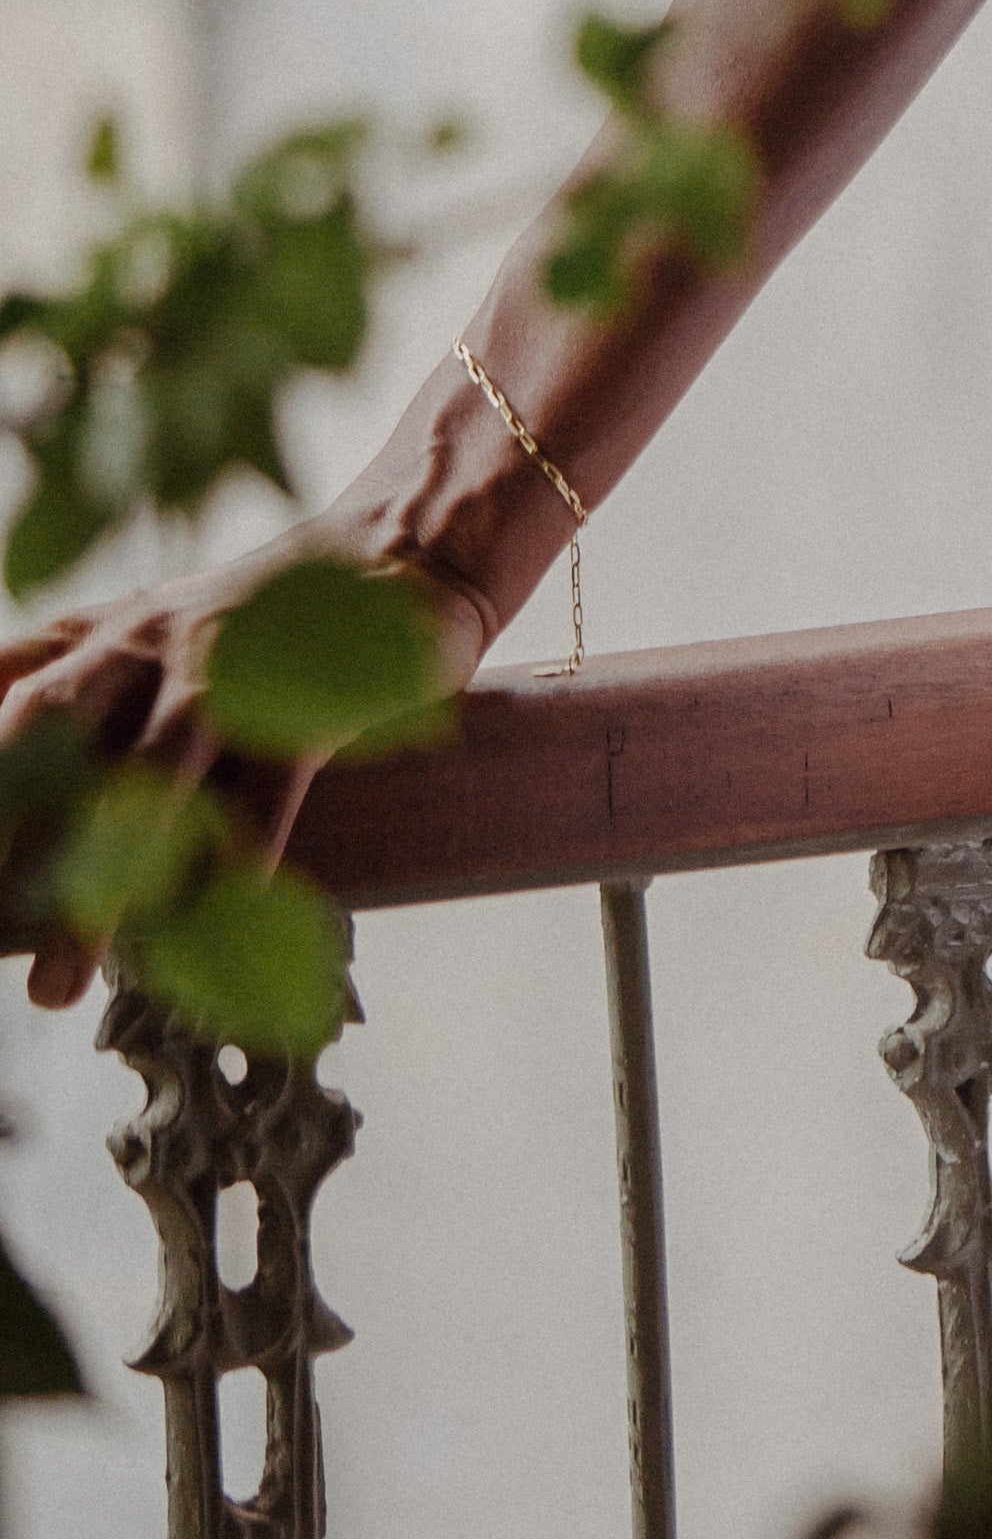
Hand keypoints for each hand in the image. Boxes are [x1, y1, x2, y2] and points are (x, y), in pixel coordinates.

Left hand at [0, 533, 490, 1009]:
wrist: (404, 554)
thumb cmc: (264, 620)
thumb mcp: (151, 632)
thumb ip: (68, 677)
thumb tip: (2, 727)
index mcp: (107, 633)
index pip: (7, 686)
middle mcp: (150, 643)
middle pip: (48, 730)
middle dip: (6, 824)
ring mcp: (231, 669)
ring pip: (145, 778)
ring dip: (96, 887)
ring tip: (58, 985)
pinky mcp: (310, 697)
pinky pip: (261, 792)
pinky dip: (232, 862)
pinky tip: (207, 928)